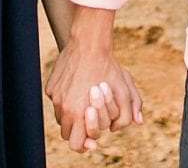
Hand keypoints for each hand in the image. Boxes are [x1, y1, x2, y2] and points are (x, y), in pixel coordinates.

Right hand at [46, 11, 142, 152]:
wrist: (89, 43)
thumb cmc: (108, 68)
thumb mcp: (125, 89)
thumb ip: (130, 110)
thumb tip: (137, 122)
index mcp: (79, 113)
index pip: (75, 144)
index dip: (84, 144)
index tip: (92, 141)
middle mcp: (63, 107)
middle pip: (67, 132)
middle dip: (78, 129)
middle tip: (89, 119)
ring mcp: (55, 97)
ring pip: (61, 116)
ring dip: (71, 115)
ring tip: (85, 101)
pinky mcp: (51, 87)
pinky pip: (57, 101)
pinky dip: (65, 99)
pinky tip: (77, 86)